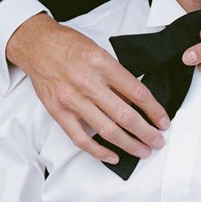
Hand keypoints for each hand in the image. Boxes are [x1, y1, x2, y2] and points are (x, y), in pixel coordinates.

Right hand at [7, 13, 168, 163]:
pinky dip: (99, 151)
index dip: (154, 110)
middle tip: (158, 141)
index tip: (163, 121)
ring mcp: (72, 100)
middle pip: (125, 115)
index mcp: (102, 64)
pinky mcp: (58, 112)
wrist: (37, 45)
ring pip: (107, 130)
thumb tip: (136, 102)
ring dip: (129, 144)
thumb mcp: (99, 51)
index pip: (137, 92)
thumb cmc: (68, 46)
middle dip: (146, 132)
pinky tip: (113, 156)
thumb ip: (116, 77)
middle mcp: (87, 82)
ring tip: (143, 150)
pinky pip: (81, 139)